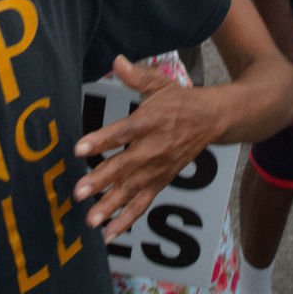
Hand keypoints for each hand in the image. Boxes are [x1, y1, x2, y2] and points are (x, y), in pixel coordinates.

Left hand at [72, 56, 221, 239]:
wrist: (213, 120)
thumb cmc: (180, 101)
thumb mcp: (160, 83)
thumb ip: (136, 75)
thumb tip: (116, 60)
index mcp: (150, 121)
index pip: (122, 132)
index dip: (100, 141)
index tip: (79, 149)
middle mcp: (153, 148)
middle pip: (124, 166)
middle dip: (101, 180)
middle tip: (79, 192)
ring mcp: (158, 169)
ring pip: (132, 190)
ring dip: (110, 205)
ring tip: (91, 219)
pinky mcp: (161, 182)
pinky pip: (142, 204)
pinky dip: (126, 220)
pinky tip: (108, 234)